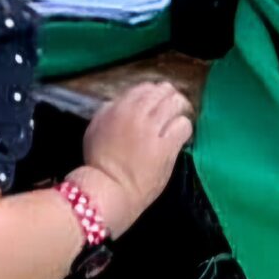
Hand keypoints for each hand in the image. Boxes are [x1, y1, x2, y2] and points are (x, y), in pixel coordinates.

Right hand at [79, 81, 193, 230]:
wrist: (108, 191)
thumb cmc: (99, 165)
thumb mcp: (95, 130)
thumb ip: (109, 112)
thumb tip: (122, 102)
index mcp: (116, 108)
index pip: (144, 87)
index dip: (154, 94)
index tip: (157, 104)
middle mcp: (135, 113)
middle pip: (163, 91)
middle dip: (170, 98)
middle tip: (173, 110)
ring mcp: (151, 129)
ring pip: (176, 103)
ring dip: (180, 111)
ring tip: (177, 122)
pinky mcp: (166, 146)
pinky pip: (184, 125)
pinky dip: (184, 128)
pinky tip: (180, 138)